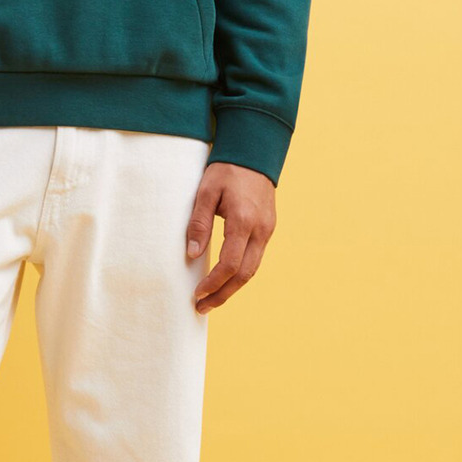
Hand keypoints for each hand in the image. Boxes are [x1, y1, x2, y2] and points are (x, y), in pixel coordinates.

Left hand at [186, 159, 275, 312]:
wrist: (254, 153)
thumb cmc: (227, 170)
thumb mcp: (205, 192)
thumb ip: (198, 223)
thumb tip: (192, 254)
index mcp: (244, 220)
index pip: (230, 264)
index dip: (213, 283)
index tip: (197, 293)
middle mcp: (261, 229)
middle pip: (245, 274)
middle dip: (223, 294)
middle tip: (202, 307)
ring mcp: (268, 230)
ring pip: (252, 269)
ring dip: (232, 287)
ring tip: (211, 299)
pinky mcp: (268, 228)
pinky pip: (255, 258)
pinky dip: (240, 273)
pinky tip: (225, 279)